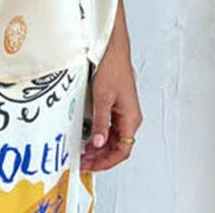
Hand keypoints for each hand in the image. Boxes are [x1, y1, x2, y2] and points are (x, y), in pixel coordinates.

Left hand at [80, 39, 142, 171]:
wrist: (112, 48)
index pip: (122, 151)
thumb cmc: (112, 67)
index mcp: (131, 118)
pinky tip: (90, 136)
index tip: (91, 165)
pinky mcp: (117, 104)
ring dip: (100, 147)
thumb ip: (102, 122)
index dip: (106, 162)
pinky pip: (111, 127)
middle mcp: (130, 116)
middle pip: (118, 146)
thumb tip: (99, 144)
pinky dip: (101, 135)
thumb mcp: (102, 97)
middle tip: (84, 161)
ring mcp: (124, 110)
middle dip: (101, 157)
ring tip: (84, 152)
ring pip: (114, 137)